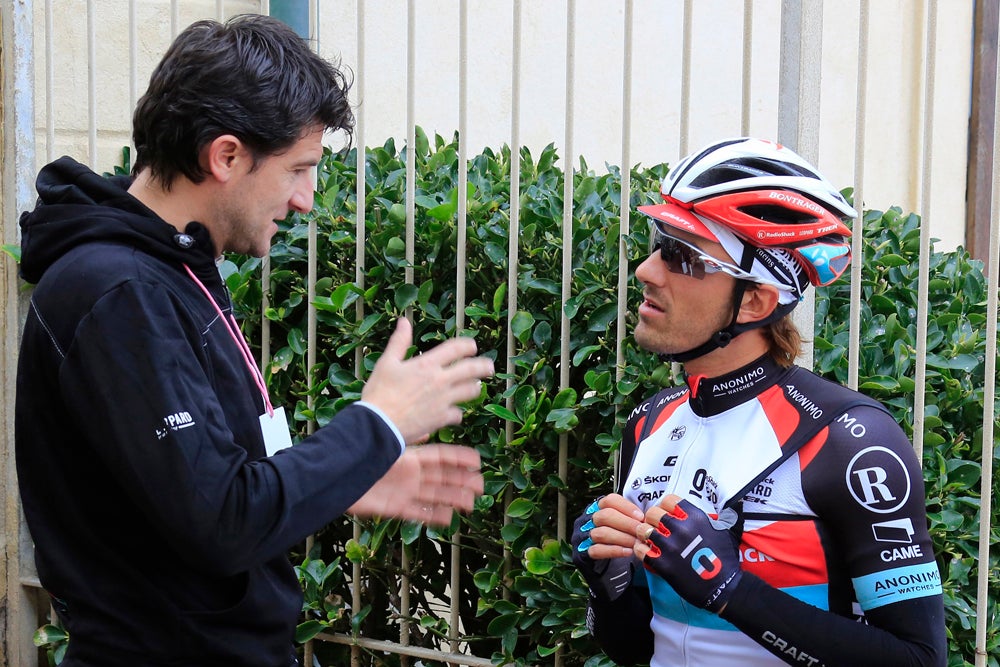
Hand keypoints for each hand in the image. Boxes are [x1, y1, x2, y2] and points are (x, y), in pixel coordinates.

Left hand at [348, 444, 483, 525]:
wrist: (336, 479)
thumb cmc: (359, 458)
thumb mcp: (387, 445)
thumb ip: (408, 438)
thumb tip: (428, 428)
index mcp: (409, 457)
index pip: (441, 457)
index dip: (459, 459)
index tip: (477, 461)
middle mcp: (410, 474)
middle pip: (441, 478)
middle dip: (461, 481)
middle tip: (481, 486)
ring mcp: (404, 491)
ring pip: (434, 496)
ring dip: (453, 499)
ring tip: (471, 504)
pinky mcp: (395, 508)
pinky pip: (418, 513)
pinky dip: (433, 516)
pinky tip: (449, 519)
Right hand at [362, 318, 493, 443]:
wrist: (379, 425)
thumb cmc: (379, 393)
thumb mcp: (387, 363)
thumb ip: (399, 342)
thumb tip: (404, 321)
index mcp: (427, 364)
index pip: (456, 348)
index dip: (468, 345)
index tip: (472, 346)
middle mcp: (440, 380)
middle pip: (472, 369)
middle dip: (484, 366)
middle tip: (489, 366)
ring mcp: (444, 400)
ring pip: (471, 391)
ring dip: (474, 388)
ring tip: (475, 387)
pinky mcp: (442, 418)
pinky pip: (458, 414)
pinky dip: (457, 413)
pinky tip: (454, 413)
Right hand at [570, 494, 644, 600]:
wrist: (607, 571)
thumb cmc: (619, 543)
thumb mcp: (625, 527)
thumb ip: (632, 518)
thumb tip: (650, 514)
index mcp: (597, 508)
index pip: (609, 500)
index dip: (626, 507)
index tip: (641, 517)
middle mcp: (586, 520)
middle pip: (604, 515)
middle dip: (626, 524)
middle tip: (642, 532)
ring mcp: (581, 537)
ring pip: (600, 533)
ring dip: (622, 538)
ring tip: (637, 544)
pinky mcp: (581, 554)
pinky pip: (596, 550)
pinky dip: (614, 550)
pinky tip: (628, 552)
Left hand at [634, 495, 741, 612]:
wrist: (724, 588)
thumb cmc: (725, 559)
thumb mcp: (725, 531)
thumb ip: (719, 516)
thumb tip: (733, 503)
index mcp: (695, 517)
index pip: (669, 500)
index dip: (665, 506)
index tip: (667, 514)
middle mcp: (681, 528)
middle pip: (653, 513)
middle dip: (652, 519)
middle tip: (655, 527)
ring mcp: (671, 546)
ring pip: (644, 530)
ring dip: (644, 534)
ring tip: (648, 539)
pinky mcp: (663, 564)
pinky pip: (641, 550)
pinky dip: (641, 550)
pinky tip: (646, 552)